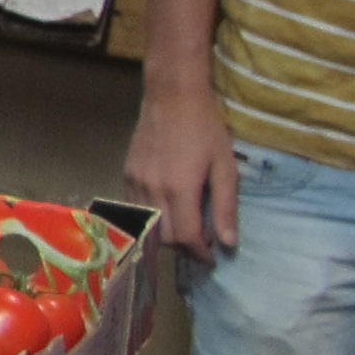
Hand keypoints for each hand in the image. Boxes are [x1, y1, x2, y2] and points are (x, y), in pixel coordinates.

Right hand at [127, 76, 239, 260]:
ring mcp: (135, 182)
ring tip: (186, 227)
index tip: (213, 258)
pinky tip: (168, 209)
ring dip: (167, 234)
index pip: (187, 237)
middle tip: (203, 243)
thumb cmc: (205, 128)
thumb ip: (225, 206)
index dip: (201, 253)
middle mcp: (152, 189)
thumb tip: (228, 242)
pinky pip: (136, 208)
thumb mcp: (225, 166)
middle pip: (164, 237)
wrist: (172, 97)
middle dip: (185, 247)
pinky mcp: (126, 174)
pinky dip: (152, 217)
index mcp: (180, 189)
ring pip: (147, 225)